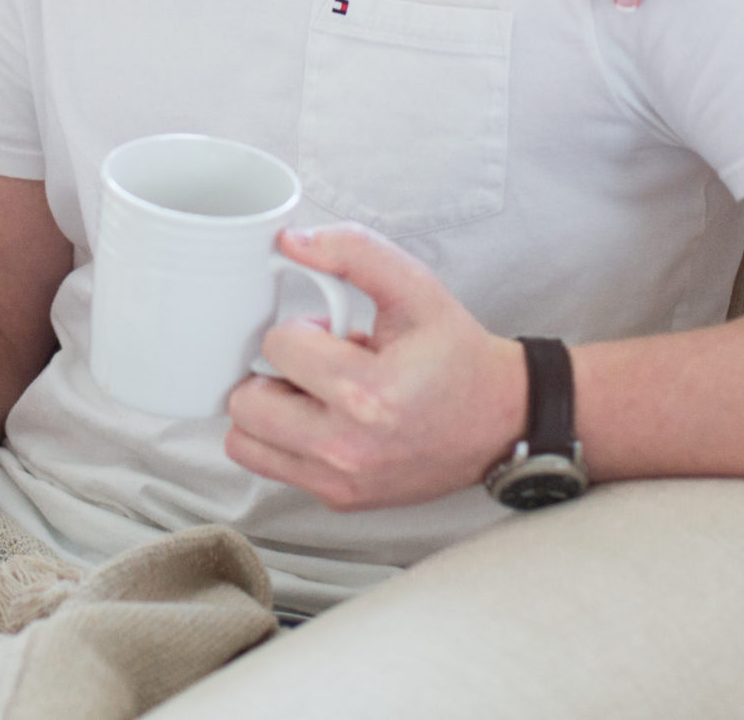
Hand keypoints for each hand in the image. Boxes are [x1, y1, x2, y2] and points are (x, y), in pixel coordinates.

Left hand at [224, 225, 526, 512]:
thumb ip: (353, 252)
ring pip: (244, 441)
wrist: (499, 422)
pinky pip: (269, 466)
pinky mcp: (338, 500)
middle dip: (273, 372)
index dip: (300, 330)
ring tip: (312, 394)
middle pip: (246, 402)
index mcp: (368, 393)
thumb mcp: (415, 288)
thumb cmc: (455, 356)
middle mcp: (347, 448)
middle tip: (314, 365)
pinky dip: (281, 440)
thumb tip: (289, 242)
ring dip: (267, 410)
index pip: (278, 348)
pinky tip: (321, 419)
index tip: (332, 335)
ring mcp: (340, 482)